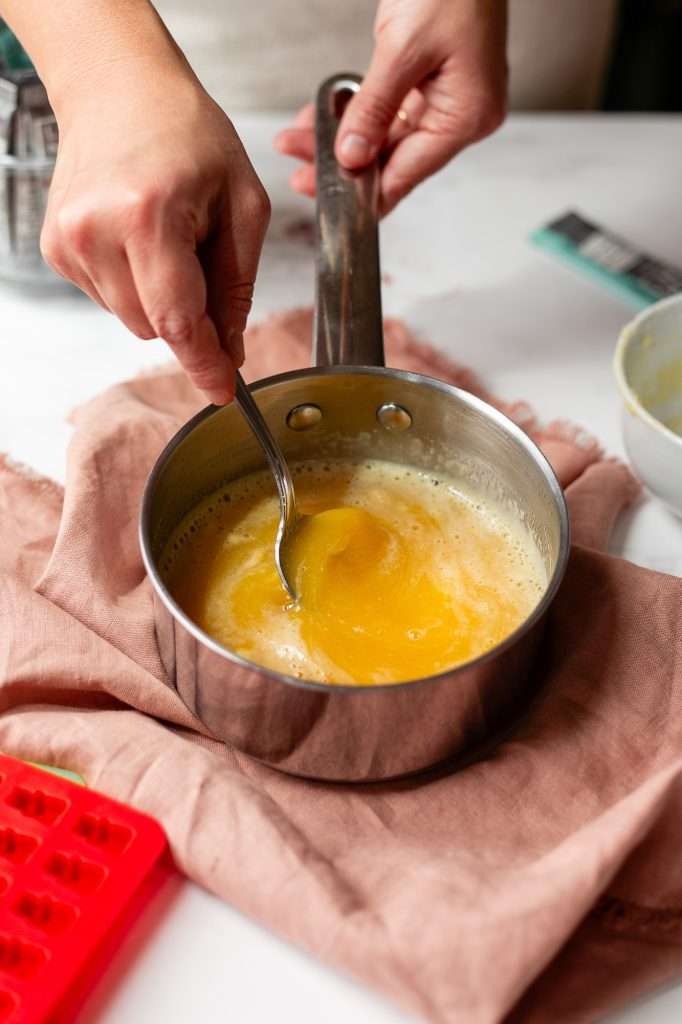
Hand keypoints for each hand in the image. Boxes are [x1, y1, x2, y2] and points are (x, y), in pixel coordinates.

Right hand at [41, 59, 269, 403]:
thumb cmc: (189, 135)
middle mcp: (96, 232)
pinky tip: (137, 238)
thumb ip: (237, 286)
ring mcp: (67, 242)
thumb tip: (231, 352)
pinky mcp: (54, 249)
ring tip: (166, 237)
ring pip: (132, 320)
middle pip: (155, 328)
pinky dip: (133, 283)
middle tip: (202, 257)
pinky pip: (109, 300)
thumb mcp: (242, 204)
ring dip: (160, 298)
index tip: (223, 390)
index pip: (177, 320)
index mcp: (149, 216)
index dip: (204, 363)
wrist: (119, 88)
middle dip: (189, 315)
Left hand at [274, 0, 506, 214]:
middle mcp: (462, 114)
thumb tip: (352, 156)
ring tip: (300, 143)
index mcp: (468, 115)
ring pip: (385, 137)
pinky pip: (388, 111)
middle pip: (394, 158)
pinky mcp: (430, 82)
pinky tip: (323, 119)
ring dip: (343, 139)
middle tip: (301, 174)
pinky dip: (356, 114)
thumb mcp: (403, 48)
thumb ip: (374, 107)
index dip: (367, 192)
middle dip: (345, 165)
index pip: (409, 172)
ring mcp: (447, 98)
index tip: (330, 202)